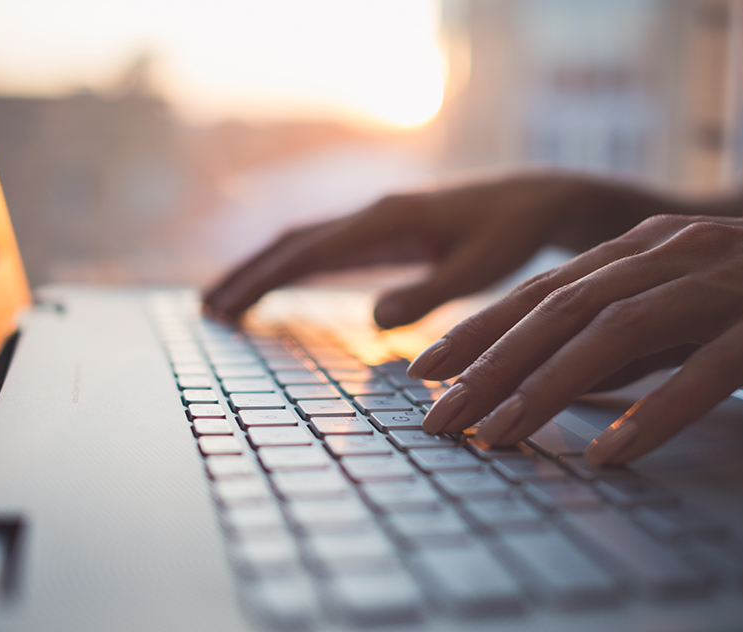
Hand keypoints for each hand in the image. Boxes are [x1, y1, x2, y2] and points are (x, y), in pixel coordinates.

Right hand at [204, 171, 656, 327]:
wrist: (535, 200)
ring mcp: (374, 221)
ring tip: (225, 302)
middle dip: (248, 274)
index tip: (227, 306)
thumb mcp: (480, 269)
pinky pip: (324, 249)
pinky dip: (291, 269)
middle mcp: (371, 214)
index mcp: (386, 220)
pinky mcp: (383, 232)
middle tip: (207, 309)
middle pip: (291, 242)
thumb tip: (373, 320)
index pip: (308, 251)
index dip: (263, 279)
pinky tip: (278, 287)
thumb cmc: (512, 235)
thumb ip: (429, 293)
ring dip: (262, 271)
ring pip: (302, 243)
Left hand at [409, 215, 742, 463]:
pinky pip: (708, 366)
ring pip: (617, 332)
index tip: (425, 371)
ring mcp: (725, 280)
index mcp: (642, 247)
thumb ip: (618, 340)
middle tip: (440, 417)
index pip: (541, 290)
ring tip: (500, 438)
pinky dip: (655, 409)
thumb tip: (542, 383)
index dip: (479, 329)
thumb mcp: (677, 312)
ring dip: (549, 388)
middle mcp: (672, 253)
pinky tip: (611, 451)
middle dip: (492, 365)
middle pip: (561, 310)